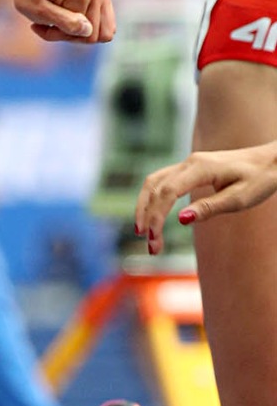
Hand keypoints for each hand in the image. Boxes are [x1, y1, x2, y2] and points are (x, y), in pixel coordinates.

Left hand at [6, 0, 114, 43]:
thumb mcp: (38, 11)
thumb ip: (65, 22)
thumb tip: (89, 30)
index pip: (88, 35)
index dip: (65, 36)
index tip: (44, 25)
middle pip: (96, 35)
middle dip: (70, 35)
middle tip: (48, 23)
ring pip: (98, 32)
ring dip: (74, 32)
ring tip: (54, 20)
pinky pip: (98, 25)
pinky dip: (78, 26)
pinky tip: (62, 18)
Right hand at [134, 142, 276, 252]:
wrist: (271, 160)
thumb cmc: (260, 179)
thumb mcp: (239, 198)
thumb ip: (209, 208)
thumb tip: (181, 220)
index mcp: (200, 168)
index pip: (167, 192)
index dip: (156, 216)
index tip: (153, 239)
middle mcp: (188, 162)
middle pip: (154, 188)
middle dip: (146, 216)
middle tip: (149, 245)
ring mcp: (187, 164)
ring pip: (153, 183)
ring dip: (144, 207)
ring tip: (143, 233)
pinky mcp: (189, 169)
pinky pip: (161, 182)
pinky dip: (152, 199)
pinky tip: (153, 216)